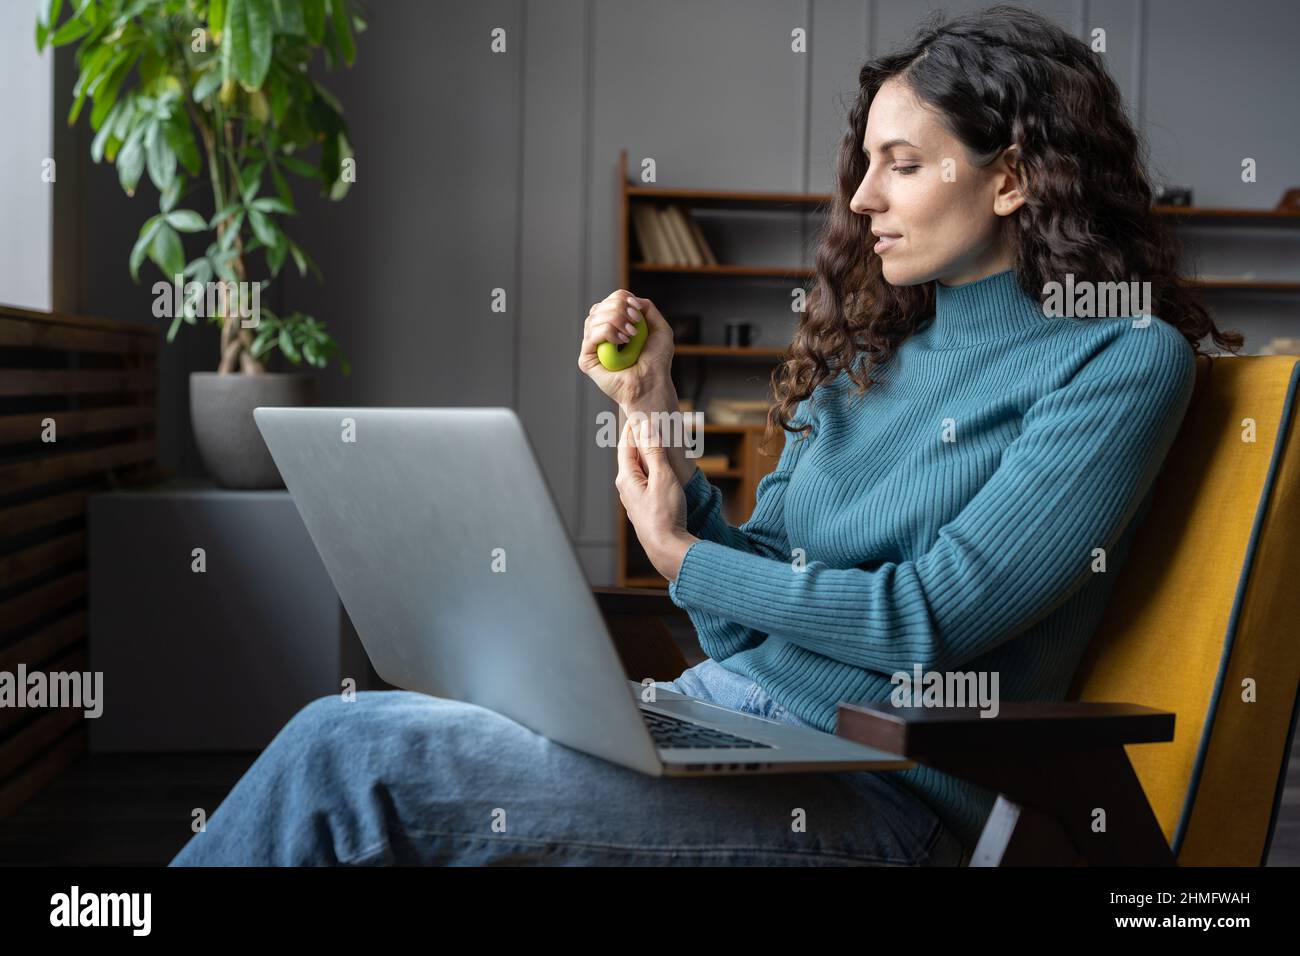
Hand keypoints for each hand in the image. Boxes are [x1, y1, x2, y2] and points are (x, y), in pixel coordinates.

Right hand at [578, 290, 675, 406]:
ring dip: (615, 320)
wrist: (652, 382)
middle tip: (634, 326)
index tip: (637, 312)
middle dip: (619, 309)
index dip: (622, 299)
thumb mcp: (660, 329)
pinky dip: (607, 333)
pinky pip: (591, 336)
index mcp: (615, 326)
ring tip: (630, 336)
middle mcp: (601, 334)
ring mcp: (592, 347)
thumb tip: (629, 298)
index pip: (609, 301)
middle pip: (600, 306)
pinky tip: (621, 342)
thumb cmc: (657, 361)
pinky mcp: (586, 359)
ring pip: (593, 318)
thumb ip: (648, 308)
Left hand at [616, 416, 697, 580]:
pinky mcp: (644, 508)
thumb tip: (645, 426)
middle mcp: (627, 488)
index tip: (637, 412)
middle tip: (648, 422)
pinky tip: (662, 471)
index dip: (633, 427)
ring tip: (657, 442)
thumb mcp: (663, 478)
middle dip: (639, 439)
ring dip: (647, 455)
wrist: (668, 548)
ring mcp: (634, 499)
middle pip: (630, 456)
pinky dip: (652, 470)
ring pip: (639, 470)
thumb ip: (654, 452)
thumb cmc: (665, 514)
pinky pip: (645, 481)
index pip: (626, 444)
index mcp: (627, 477)